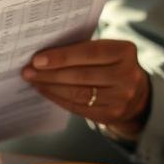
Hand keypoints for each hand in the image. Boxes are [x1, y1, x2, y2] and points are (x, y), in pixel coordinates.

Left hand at [22, 39, 150, 138]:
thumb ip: (81, 49)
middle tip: (28, 71)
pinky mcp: (110, 114)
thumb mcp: (105, 50)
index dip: (61, 56)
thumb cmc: (110, 64)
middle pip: (80, 75)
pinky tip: (44, 90)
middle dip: (50, 73)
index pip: (89, 53)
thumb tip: (43, 54)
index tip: (37, 59)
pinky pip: (78, 107)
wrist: (136, 93)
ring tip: (33, 80)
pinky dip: (57, 98)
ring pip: (77, 92)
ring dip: (50, 86)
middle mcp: (127, 76)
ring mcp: (121, 98)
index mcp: (125, 52)